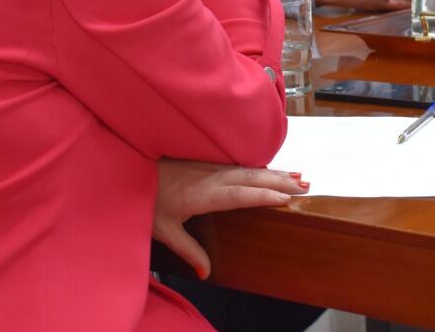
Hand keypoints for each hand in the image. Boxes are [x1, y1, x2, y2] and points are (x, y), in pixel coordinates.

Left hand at [154, 160, 308, 278]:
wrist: (128, 168)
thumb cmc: (145, 199)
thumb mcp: (164, 229)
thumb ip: (188, 250)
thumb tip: (206, 273)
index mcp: (204, 194)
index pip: (241, 194)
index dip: (264, 195)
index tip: (287, 198)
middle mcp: (211, 176)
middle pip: (252, 177)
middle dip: (280, 181)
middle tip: (306, 186)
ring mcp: (210, 165)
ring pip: (249, 168)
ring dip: (274, 172)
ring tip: (299, 176)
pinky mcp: (207, 161)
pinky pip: (240, 164)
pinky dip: (260, 167)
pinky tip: (272, 169)